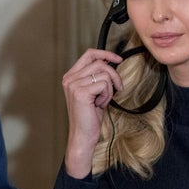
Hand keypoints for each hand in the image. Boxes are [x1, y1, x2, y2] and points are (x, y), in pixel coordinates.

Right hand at [61, 49, 123, 178]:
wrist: (83, 134)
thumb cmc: (90, 115)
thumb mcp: (94, 92)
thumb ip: (97, 77)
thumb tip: (111, 62)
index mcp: (71, 76)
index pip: (89, 54)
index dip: (106, 54)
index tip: (118, 59)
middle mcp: (70, 78)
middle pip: (101, 63)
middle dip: (114, 76)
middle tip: (118, 88)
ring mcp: (74, 85)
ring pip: (105, 74)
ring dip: (109, 89)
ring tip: (102, 101)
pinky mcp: (81, 92)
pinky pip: (105, 85)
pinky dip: (107, 96)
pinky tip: (99, 105)